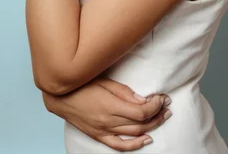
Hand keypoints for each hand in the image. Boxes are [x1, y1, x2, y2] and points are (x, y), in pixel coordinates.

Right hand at [42, 76, 171, 150]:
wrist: (60, 97)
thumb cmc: (82, 84)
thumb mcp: (104, 81)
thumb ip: (124, 92)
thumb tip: (143, 99)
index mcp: (110, 106)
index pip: (141, 111)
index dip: (155, 105)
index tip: (163, 97)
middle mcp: (108, 121)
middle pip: (140, 124)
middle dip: (158, 115)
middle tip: (168, 106)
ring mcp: (103, 131)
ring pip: (133, 135)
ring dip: (152, 127)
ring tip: (163, 117)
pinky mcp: (99, 136)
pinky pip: (119, 145)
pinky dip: (134, 145)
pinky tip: (146, 139)